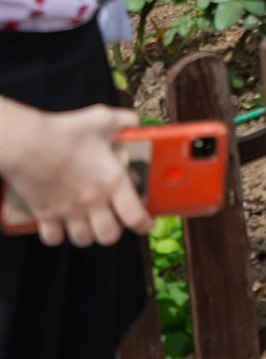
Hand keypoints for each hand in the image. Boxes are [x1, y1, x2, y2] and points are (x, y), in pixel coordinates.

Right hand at [0, 99, 150, 246]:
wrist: (27, 143)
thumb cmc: (65, 132)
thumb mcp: (103, 119)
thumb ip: (124, 121)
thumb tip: (134, 122)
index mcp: (112, 181)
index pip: (135, 216)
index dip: (144, 224)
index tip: (146, 224)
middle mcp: (93, 201)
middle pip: (109, 235)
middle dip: (113, 231)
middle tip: (113, 221)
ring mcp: (68, 210)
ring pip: (83, 240)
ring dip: (88, 234)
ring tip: (89, 223)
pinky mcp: (45, 213)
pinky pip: (53, 238)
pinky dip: (58, 236)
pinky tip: (61, 225)